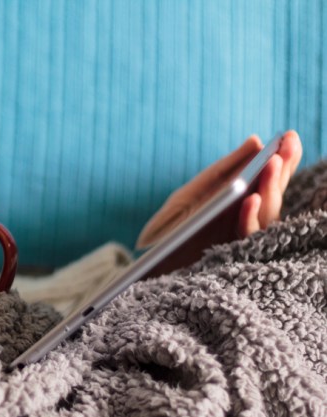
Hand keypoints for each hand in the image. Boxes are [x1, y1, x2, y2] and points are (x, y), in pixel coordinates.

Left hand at [138, 130, 301, 274]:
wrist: (151, 253)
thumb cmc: (174, 221)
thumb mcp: (197, 189)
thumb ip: (227, 167)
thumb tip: (256, 140)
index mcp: (244, 203)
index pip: (271, 180)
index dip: (285, 159)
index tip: (290, 136)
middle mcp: (249, 221)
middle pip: (273, 196)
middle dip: (280, 172)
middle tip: (284, 148)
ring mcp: (242, 238)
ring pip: (267, 215)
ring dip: (270, 190)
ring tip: (272, 165)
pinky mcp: (231, 256)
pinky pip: (247, 236)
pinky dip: (250, 217)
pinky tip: (249, 198)